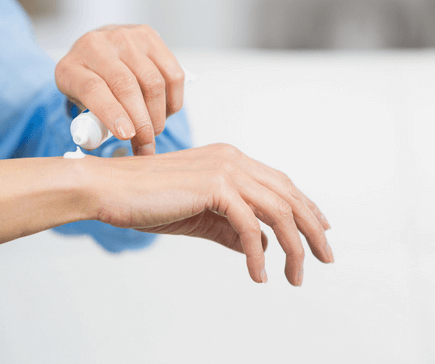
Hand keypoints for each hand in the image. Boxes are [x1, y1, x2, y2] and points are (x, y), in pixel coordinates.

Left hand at [55, 24, 184, 154]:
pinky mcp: (149, 36)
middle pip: (125, 86)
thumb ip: (94, 123)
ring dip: (157, 114)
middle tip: (146, 144)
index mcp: (72, 66)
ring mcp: (125, 37)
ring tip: (153, 131)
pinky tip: (163, 111)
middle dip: (141, 122)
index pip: (93, 89)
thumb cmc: (89, 82)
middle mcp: (97, 45)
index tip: (128, 135)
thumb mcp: (79, 103)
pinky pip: (172, 74)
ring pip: (152, 82)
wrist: (97, 49)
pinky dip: (172, 100)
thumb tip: (123, 141)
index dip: (112, 114)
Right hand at [85, 143, 332, 285]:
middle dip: (312, 230)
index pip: (280, 183)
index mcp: (229, 160)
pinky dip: (258, 255)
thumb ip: (229, 229)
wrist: (110, 189)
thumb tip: (259, 246)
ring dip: (293, 247)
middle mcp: (232, 159)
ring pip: (278, 211)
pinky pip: (250, 226)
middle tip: (324, 259)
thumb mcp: (198, 217)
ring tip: (295, 276)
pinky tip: (259, 275)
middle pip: (288, 195)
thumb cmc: (145, 199)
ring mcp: (225, 169)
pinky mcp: (214, 186)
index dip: (306, 207)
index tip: (321, 231)